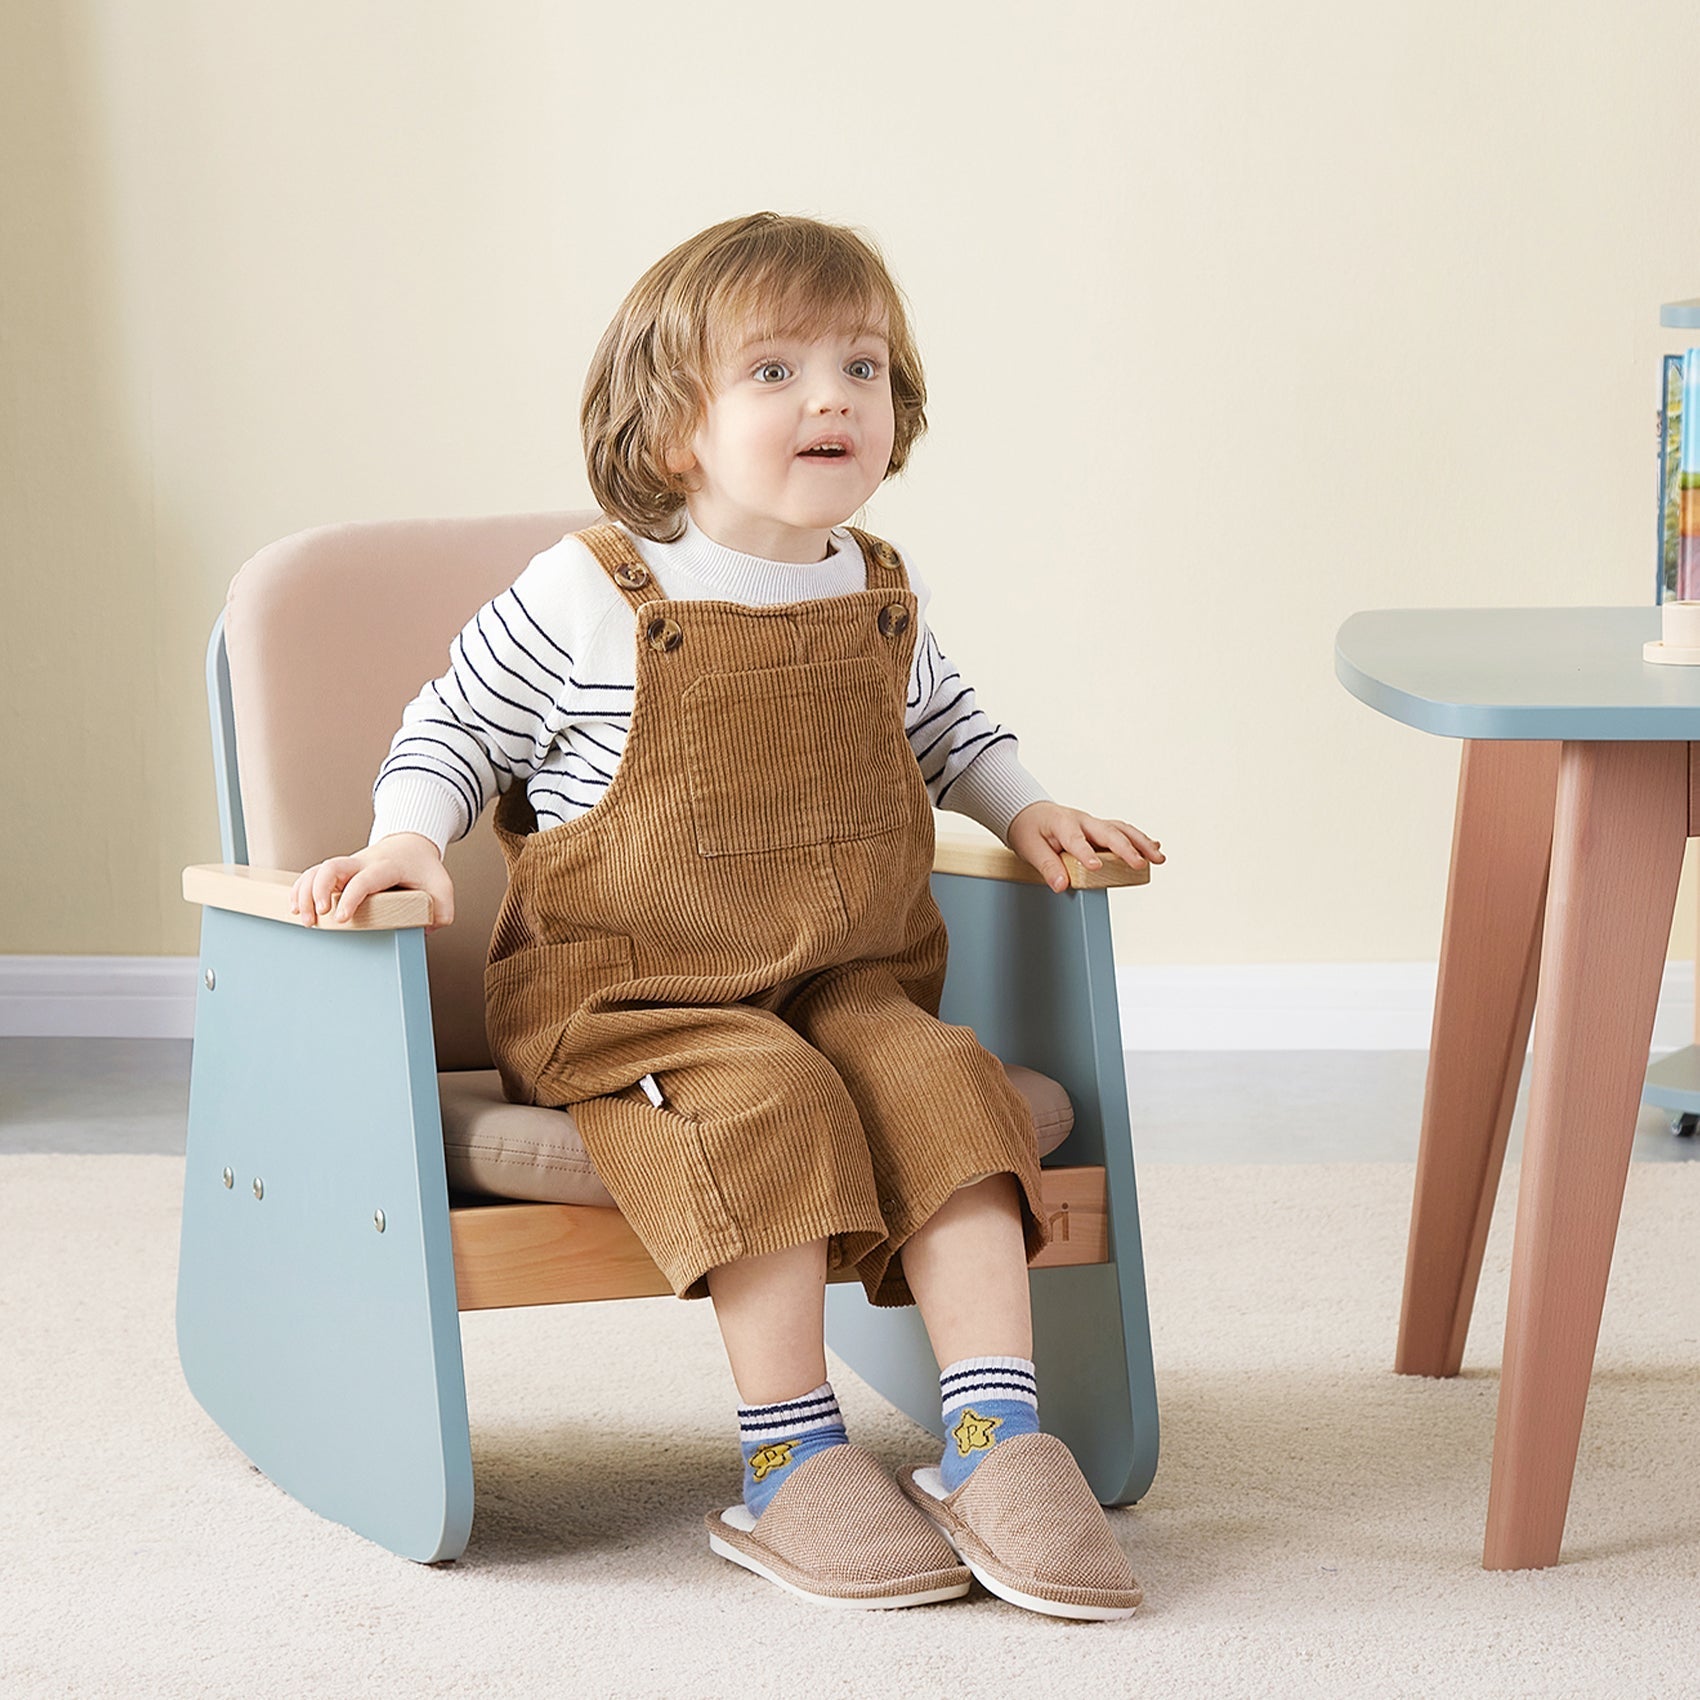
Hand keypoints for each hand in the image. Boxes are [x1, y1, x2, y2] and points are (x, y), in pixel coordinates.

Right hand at [288, 832, 456, 933]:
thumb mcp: (442, 886)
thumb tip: (427, 929)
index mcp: (387, 867)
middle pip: (332, 866)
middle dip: (319, 890)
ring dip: (305, 893)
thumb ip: (442, 910)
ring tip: (304, 919)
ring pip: (317, 870)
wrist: (410, 844)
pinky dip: (300, 889)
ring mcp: (348, 866)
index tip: (342, 919)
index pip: (364, 879)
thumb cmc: (423, 868)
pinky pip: (312, 874)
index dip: (351, 898)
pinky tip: (296, 908)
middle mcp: (362, 863)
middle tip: (318, 916)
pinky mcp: (339, 871)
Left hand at [1007, 802, 1164, 893]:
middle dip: (1126, 848)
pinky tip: (1155, 847)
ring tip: (1158, 858)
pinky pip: (1123, 832)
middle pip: (1108, 832)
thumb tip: (1061, 886)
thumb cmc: (1030, 830)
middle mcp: (1083, 820)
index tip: (1095, 867)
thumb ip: (1047, 867)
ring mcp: (1094, 824)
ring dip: (1142, 843)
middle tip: (1140, 864)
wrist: (1031, 814)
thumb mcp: (1030, 848)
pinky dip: (1139, 839)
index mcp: (1063, 823)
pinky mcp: (1100, 829)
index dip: (1085, 853)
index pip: (1076, 839)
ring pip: (1122, 830)